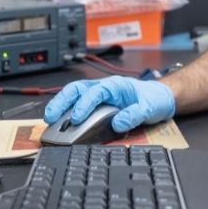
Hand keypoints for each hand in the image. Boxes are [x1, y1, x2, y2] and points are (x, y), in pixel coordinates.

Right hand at [43, 75, 175, 132]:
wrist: (158, 97)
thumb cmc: (152, 99)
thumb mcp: (149, 108)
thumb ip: (134, 115)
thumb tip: (118, 123)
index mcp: (115, 85)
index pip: (95, 92)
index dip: (83, 105)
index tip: (76, 118)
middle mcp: (104, 88)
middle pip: (77, 89)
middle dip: (62, 101)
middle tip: (51, 116)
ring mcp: (98, 95)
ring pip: (74, 95)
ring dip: (60, 105)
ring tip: (49, 119)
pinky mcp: (97, 104)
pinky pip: (78, 104)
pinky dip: (67, 111)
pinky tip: (59, 121)